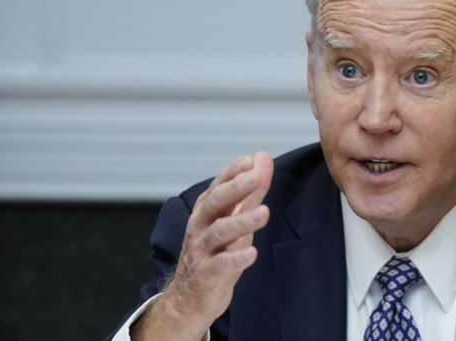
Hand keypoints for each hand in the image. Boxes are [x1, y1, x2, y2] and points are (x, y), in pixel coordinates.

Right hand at [133, 152, 273, 340]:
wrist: (191, 297)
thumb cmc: (217, 252)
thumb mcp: (235, 219)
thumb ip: (251, 190)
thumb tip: (263, 158)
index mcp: (207, 211)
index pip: (218, 186)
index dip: (232, 172)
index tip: (250, 160)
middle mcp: (200, 227)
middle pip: (215, 203)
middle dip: (235, 188)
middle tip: (255, 177)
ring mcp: (201, 250)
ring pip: (219, 232)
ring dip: (242, 221)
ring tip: (264, 212)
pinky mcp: (206, 275)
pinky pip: (220, 265)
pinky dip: (236, 259)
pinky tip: (252, 253)